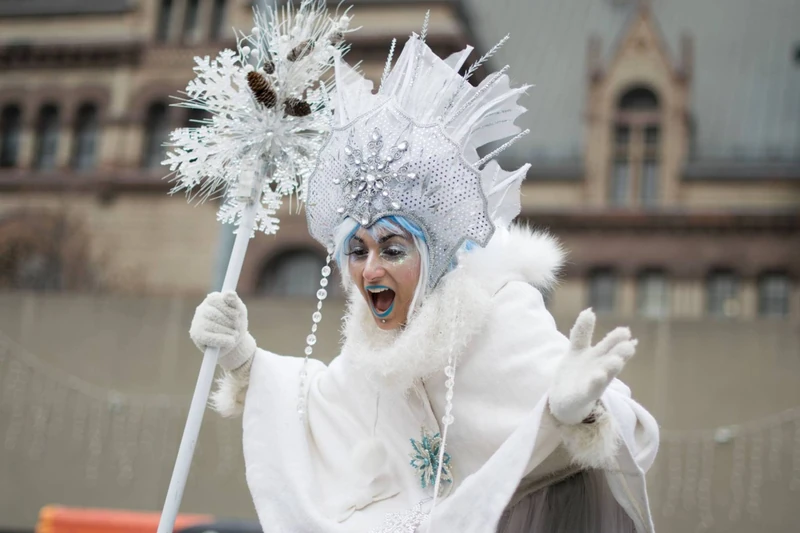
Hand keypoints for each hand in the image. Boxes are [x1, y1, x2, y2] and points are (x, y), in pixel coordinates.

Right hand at [190, 291, 256, 370]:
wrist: (234, 341)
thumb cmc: (236, 323)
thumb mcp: (239, 311)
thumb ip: (235, 302)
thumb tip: (230, 293)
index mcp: (212, 299)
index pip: (216, 300)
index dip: (228, 309)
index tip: (237, 315)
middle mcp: (201, 309)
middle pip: (214, 314)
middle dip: (229, 322)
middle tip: (237, 326)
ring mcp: (197, 322)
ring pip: (212, 326)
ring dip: (228, 332)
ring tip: (235, 334)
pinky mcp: (196, 335)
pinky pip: (210, 338)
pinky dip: (223, 340)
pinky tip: (231, 341)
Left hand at [549, 309, 636, 424]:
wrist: (564, 401)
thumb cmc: (576, 373)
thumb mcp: (577, 350)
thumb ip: (582, 332)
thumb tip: (589, 311)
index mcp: (599, 356)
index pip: (608, 344)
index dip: (616, 338)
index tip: (625, 331)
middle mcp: (600, 368)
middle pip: (612, 358)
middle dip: (620, 353)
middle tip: (629, 345)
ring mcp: (593, 383)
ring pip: (605, 375)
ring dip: (611, 369)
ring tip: (616, 361)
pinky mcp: (584, 396)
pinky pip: (590, 389)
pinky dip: (594, 383)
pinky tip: (597, 376)